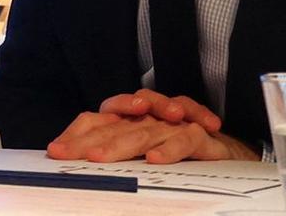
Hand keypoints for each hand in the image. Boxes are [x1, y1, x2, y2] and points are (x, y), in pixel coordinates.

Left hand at [47, 95, 255, 165]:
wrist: (229, 153)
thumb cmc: (178, 151)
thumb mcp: (142, 156)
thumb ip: (116, 160)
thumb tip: (78, 170)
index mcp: (131, 120)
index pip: (98, 120)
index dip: (77, 135)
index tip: (56, 153)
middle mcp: (150, 117)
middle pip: (116, 124)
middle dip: (91, 140)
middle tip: (70, 155)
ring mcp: (175, 123)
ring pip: (145, 128)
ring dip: (122, 143)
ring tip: (100, 158)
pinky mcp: (202, 135)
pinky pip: (185, 137)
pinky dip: (171, 148)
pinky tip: (155, 160)